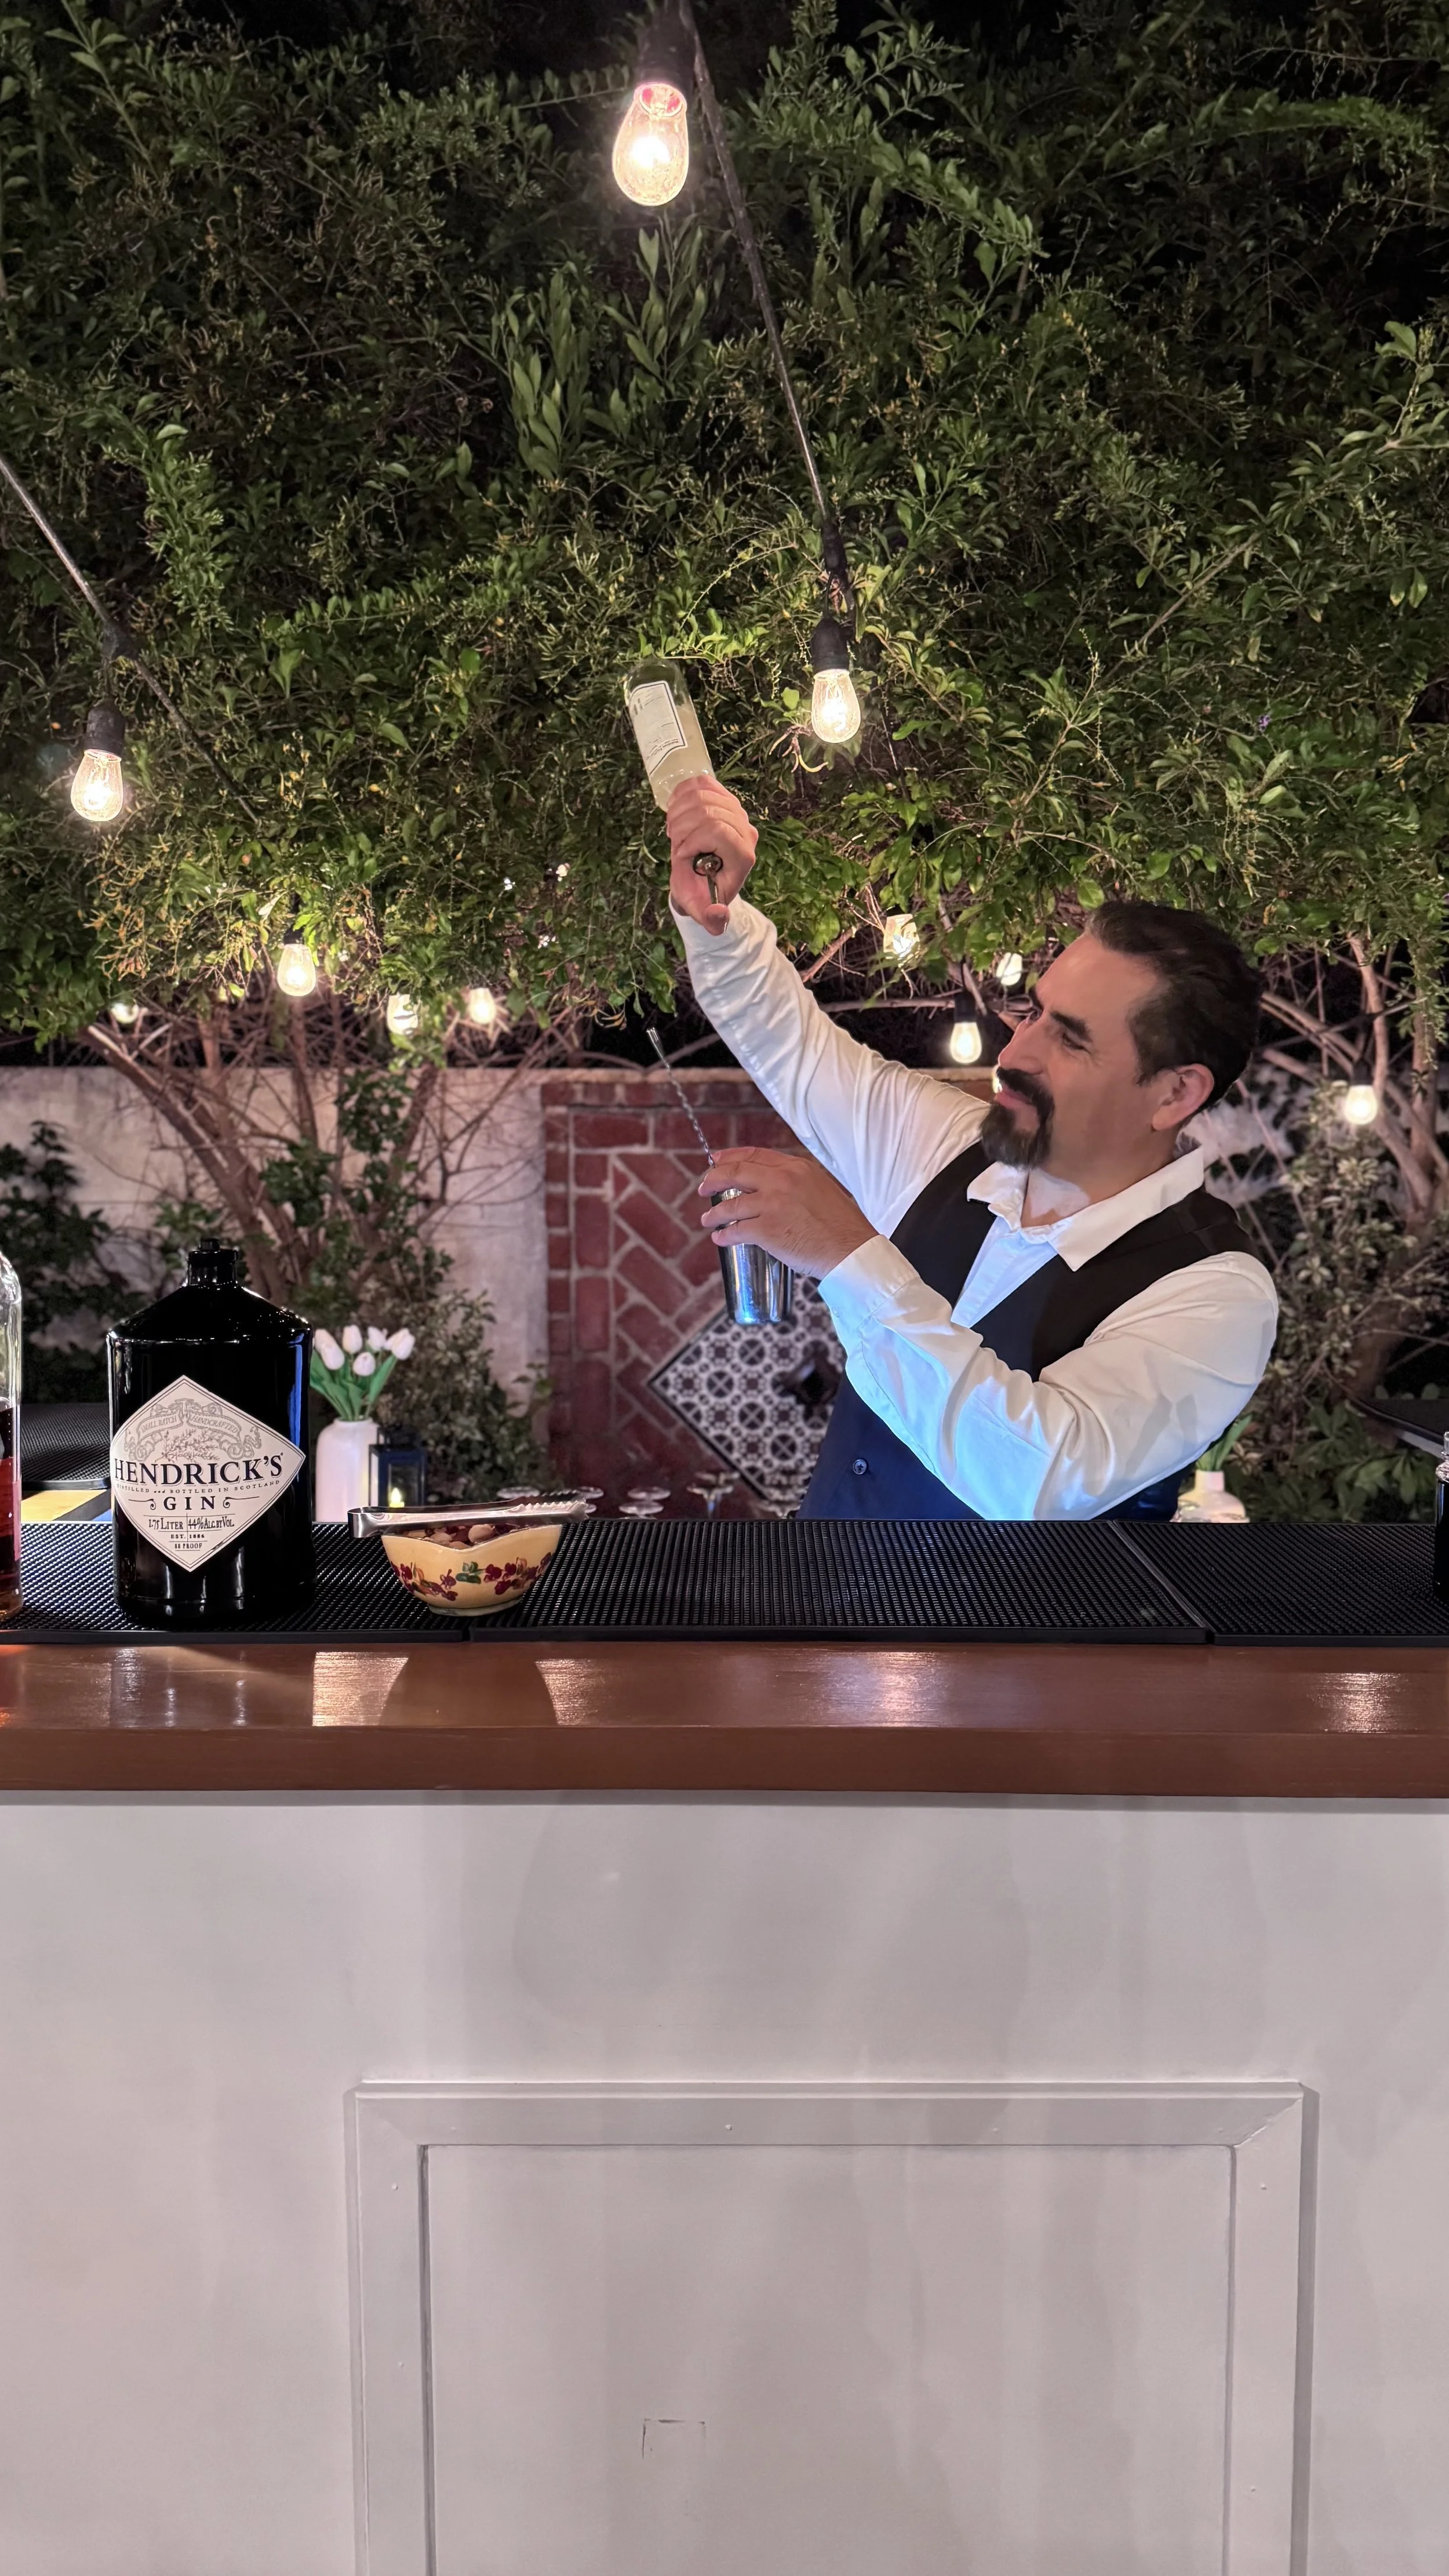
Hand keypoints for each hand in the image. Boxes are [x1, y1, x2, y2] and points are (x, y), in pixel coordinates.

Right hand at [666, 778, 757, 934]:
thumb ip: (710, 918)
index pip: (718, 829)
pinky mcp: (722, 796)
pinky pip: (700, 783)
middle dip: (682, 827)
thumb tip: (718, 918)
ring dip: (679, 812)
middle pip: (708, 810)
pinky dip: (681, 796)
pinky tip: (676, 814)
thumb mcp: (701, 909)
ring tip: (675, 832)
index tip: (680, 855)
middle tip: (675, 846)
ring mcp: (736, 810)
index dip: (693, 839)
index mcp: (743, 855)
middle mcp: (745, 829)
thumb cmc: (699, 891)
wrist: (698, 876)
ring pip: (702, 794)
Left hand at [699, 1146, 875, 1279]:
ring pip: (730, 1204)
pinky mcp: (767, 1230)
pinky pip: (735, 1230)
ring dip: (714, 1213)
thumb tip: (776, 1187)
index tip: (716, 1160)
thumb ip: (799, 1183)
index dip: (731, 1156)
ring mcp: (772, 1204)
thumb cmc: (843, 1226)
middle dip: (713, 1179)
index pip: (755, 1154)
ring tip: (707, 1219)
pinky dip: (723, 1235)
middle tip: (703, 1188)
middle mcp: (782, 1181)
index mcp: (797, 1168)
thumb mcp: (822, 1189)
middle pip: (736, 1173)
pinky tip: (720, 1238)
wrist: (851, 1251)